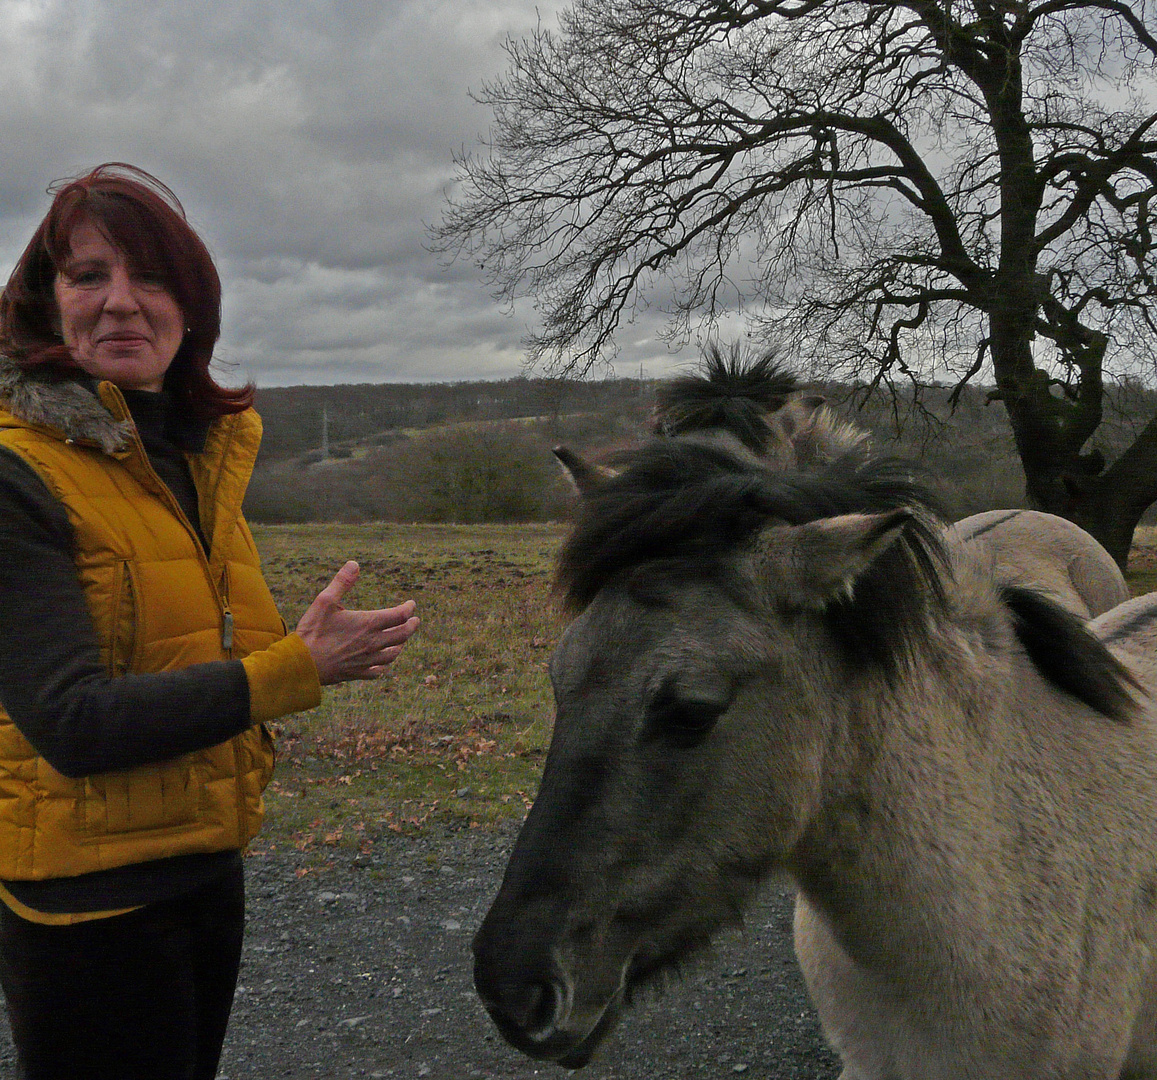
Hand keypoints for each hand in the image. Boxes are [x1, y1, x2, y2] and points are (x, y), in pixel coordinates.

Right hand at [295, 561, 418, 685]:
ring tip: (401, 641)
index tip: (411, 604)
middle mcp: (373, 643)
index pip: (400, 615)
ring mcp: (366, 660)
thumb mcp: (324, 601)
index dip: (408, 608)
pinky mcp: (357, 673)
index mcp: (369, 624)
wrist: (301, 664)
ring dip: (400, 645)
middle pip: (402, 635)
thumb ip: (341, 582)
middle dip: (411, 626)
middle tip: (414, 620)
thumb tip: (354, 564)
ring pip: (392, 655)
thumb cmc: (313, 631)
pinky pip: (377, 672)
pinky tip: (382, 664)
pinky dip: (384, 666)